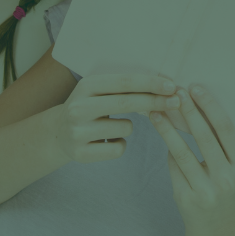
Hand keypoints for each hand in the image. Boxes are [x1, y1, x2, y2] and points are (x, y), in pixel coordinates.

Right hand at [48, 72, 179, 162]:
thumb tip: (166, 87)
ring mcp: (78, 132)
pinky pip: (118, 149)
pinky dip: (120, 145)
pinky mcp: (80, 154)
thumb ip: (126, 88)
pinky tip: (106, 141)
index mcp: (87, 85)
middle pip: (127, 103)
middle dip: (156, 101)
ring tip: (112, 126)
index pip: (125, 82)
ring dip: (129, 127)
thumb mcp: (100, 91)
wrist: (57, 134)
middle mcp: (79, 107)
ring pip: (126, 128)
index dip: (150, 83)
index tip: (172, 85)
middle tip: (177, 101)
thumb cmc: (91, 107)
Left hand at [151, 85, 234, 227]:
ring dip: (167, 129)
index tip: (195, 87)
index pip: (225, 128)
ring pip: (182, 152)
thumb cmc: (223, 185)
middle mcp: (226, 178)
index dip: (210, 106)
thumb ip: (218, 142)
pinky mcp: (186, 198)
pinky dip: (168, 150)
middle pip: (204, 137)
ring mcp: (206, 190)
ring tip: (156, 112)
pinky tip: (163, 135)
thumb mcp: (232, 166)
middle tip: (175, 92)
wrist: (216, 227)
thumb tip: (192, 105)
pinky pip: (173, 167)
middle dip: (188, 111)